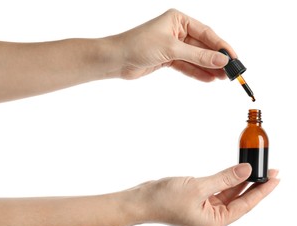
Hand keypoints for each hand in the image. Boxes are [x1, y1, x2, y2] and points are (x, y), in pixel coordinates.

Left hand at [116, 9, 235, 81]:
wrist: (117, 59)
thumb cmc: (139, 45)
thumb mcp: (172, 49)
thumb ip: (197, 55)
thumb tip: (221, 60)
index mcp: (178, 20)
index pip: (206, 33)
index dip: (221, 46)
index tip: (234, 57)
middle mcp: (177, 31)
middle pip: (202, 47)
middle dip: (216, 59)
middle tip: (231, 71)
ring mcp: (173, 46)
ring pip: (195, 58)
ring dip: (208, 68)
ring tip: (223, 78)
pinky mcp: (168, 59)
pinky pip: (186, 66)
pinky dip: (196, 72)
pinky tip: (208, 79)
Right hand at [135, 163, 278, 225]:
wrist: (143, 200)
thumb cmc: (165, 200)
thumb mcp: (199, 187)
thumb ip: (224, 178)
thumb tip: (246, 170)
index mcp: (215, 221)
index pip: (246, 205)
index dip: (262, 190)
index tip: (275, 178)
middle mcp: (212, 217)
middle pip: (239, 199)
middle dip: (254, 185)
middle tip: (269, 170)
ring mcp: (204, 208)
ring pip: (229, 193)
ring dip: (240, 181)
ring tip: (255, 169)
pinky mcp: (198, 199)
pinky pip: (217, 189)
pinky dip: (226, 180)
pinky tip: (234, 172)